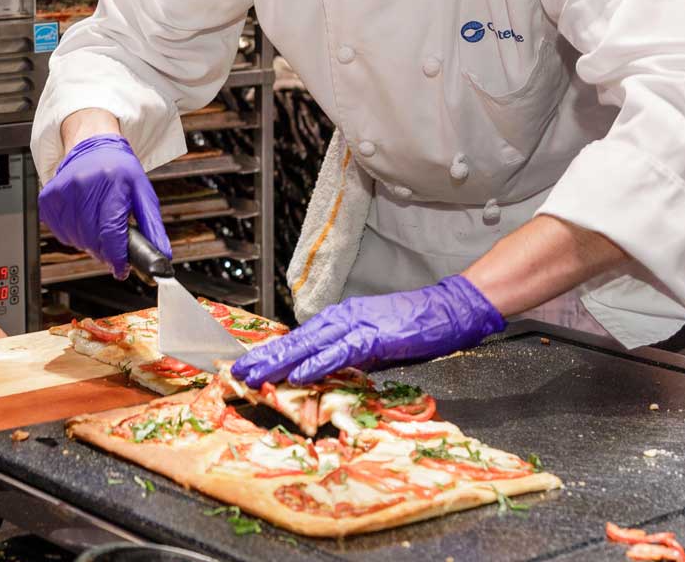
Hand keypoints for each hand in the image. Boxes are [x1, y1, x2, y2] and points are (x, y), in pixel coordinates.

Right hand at [38, 133, 170, 278]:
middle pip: (93, 239)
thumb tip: (163, 255)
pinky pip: (60, 233)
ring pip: (76, 239)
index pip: (111, 231)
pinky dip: (73, 236)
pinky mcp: (49, 198)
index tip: (121, 269)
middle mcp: (84, 185)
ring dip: (89, 244)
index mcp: (112, 183)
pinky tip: (83, 223)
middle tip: (112, 248)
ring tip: (98, 230)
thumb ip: (153, 226)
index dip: (117, 257)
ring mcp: (64, 191)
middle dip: (105, 252)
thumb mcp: (143, 193)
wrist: (92, 146)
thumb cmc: (119, 170)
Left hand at [230, 275, 505, 386]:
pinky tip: (300, 373)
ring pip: (310, 344)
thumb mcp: (374, 343)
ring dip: (281, 361)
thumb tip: (326, 372)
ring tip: (257, 375)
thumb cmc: (414, 327)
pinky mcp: (375, 335)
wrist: (447, 309)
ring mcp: (357, 324)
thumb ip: (349, 355)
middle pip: (296, 340)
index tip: (248, 365)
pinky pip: (341, 351)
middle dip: (265, 357)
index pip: (299, 339)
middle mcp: (342, 318)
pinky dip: (319, 362)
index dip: (272, 352)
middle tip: (237, 371)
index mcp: (340, 320)